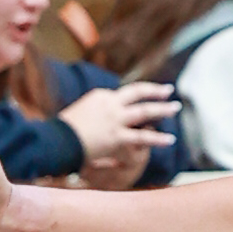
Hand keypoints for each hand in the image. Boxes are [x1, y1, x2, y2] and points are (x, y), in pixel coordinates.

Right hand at [56, 81, 177, 190]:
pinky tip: (170, 140)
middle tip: (168, 90)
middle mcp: (111, 103)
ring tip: (176, 108)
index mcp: (100, 96)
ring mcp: (116, 119)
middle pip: (138, 92)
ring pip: (145, 111)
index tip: (142, 100)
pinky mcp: (118, 136)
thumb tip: (102, 124)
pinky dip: (158, 139)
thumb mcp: (80, 114)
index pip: (122, 95)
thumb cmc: (62, 131)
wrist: (56, 140)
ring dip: (163, 109)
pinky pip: (143, 137)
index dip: (132, 100)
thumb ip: (94, 115)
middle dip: (155, 91)